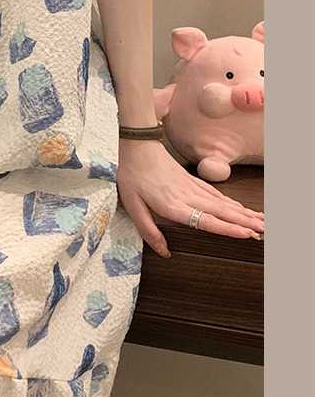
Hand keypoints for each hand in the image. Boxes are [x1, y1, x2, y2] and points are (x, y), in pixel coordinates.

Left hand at [115, 139, 263, 256]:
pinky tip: (241, 209)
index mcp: (173, 205)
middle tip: (264, 231)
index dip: (227, 228)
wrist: (137, 145)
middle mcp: (187, 196)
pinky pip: (216, 194)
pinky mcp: (192, 181)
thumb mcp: (132, 205)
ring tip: (261, 221)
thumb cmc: (132, 175)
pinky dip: (231, 202)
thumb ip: (148, 230)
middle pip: (221, 212)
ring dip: (243, 212)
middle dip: (245, 222)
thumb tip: (164, 251)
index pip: (205, 220)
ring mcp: (192, 187)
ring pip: (222, 202)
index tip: (246, 233)